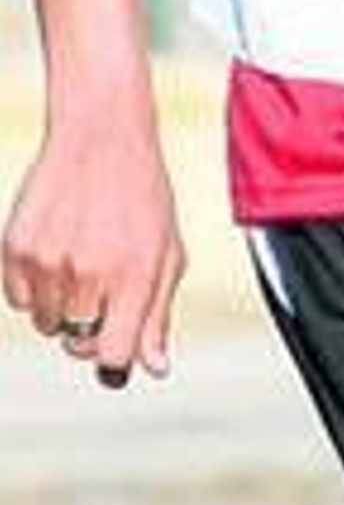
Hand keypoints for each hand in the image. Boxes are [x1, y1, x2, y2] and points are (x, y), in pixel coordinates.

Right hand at [2, 117, 186, 388]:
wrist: (101, 135)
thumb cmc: (142, 196)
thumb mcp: (167, 250)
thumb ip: (158, 313)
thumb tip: (154, 369)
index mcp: (133, 274)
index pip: (112, 355)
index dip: (115, 357)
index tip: (116, 342)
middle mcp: (88, 272)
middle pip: (77, 346)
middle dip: (91, 329)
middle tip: (104, 286)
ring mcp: (47, 261)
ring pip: (47, 324)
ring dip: (64, 306)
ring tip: (84, 257)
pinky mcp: (15, 248)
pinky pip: (20, 300)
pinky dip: (36, 287)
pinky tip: (58, 248)